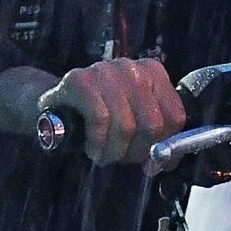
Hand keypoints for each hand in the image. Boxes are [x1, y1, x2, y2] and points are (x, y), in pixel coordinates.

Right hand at [0, 55, 182, 165]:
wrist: (54, 106)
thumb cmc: (97, 119)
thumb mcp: (133, 126)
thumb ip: (156, 141)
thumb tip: (165, 162)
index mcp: (153, 74)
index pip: (176, 116)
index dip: (166, 147)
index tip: (151, 161)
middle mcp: (132, 68)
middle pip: (153, 124)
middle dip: (137, 152)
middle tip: (121, 158)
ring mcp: (106, 70)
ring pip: (127, 125)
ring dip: (114, 152)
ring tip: (103, 155)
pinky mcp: (81, 80)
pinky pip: (100, 119)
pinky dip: (97, 142)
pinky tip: (92, 147)